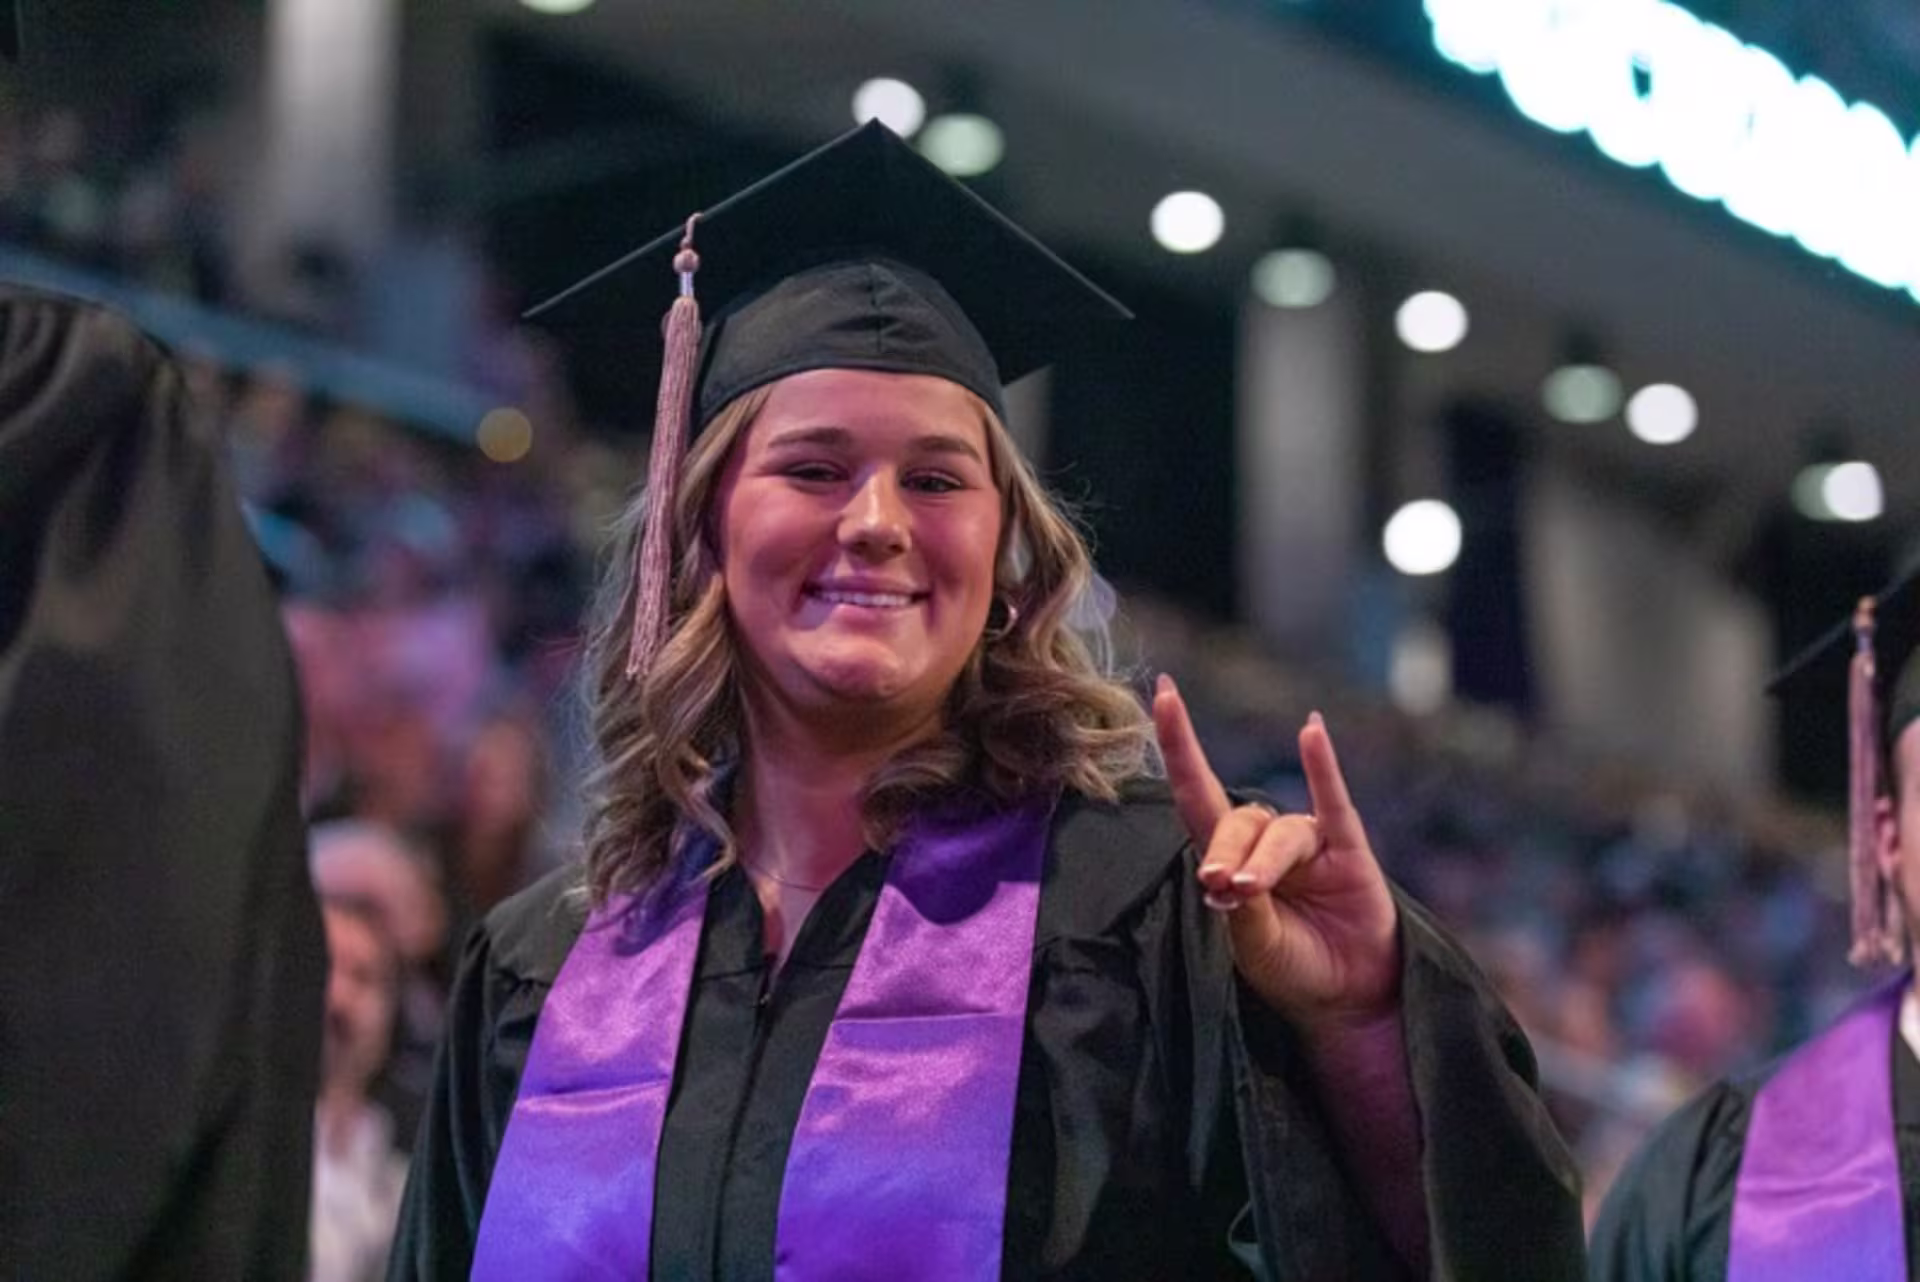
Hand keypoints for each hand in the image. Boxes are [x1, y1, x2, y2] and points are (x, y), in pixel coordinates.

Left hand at [1152, 674, 1399, 1031]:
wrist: (1347, 997)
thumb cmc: (1291, 964)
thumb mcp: (1254, 945)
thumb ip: (1241, 911)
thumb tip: (1221, 880)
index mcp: (1229, 858)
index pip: (1196, 793)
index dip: (1178, 745)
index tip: (1162, 694)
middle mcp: (1265, 840)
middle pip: (1234, 822)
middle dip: (1225, 853)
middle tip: (1220, 885)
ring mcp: (1308, 843)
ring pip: (1278, 835)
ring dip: (1263, 862)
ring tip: (1250, 891)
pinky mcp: (1349, 851)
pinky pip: (1334, 804)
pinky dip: (1322, 769)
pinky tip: (1311, 732)